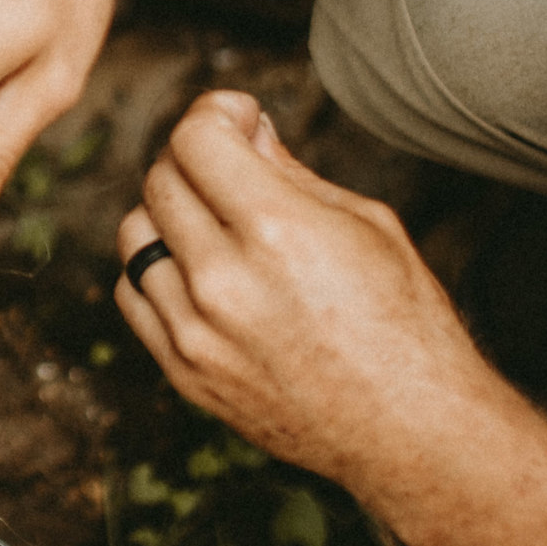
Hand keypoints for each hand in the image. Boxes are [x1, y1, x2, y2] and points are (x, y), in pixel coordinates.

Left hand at [112, 92, 509, 525]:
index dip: (216, 114)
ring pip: (135, 234)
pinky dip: (157, 270)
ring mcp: (198, 334)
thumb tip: (245, 131)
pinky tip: (199, 270)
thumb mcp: (365, 224)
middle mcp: (225, 283)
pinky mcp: (185, 374)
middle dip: (195, 157)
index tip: (239, 119)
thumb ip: (290, 172)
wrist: (412, 432)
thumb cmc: (405, 322)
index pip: (195, 139)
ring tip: (216, 220)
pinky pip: (134, 294)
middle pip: (161, 179)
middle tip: (232, 164)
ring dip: (170, 212)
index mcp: (279, 232)